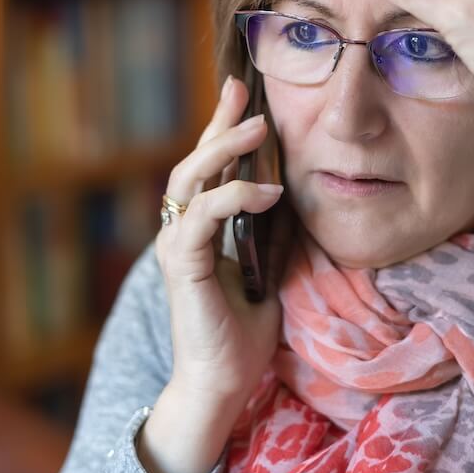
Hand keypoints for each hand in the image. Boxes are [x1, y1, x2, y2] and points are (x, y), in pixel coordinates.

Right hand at [155, 75, 283, 412]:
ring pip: (190, 178)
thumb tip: (296, 197)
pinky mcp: (183, 264)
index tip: (243, 94)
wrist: (221, 383)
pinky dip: (233, 197)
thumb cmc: (242, 335)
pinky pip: (202, 216)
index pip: (210, 170)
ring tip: (259, 127)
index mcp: (201, 230)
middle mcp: (182, 231)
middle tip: (242, 89)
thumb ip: (271, 234)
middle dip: (218, 123)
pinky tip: (268, 191)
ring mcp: (177, 245)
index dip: (223, 130)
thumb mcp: (268, 271)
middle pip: (194, 161)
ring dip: (224, 147)